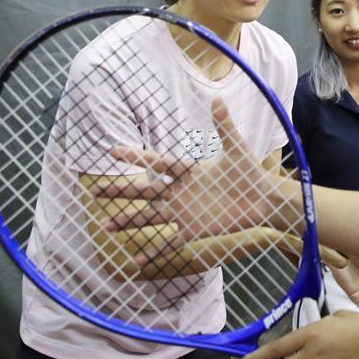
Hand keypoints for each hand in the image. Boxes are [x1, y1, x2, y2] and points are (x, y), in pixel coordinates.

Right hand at [90, 98, 299, 258]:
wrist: (262, 200)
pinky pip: (171, 241)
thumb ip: (224, 125)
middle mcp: (181, 191)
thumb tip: (217, 97)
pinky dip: (155, 251)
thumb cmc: (248, 173)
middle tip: (97, 190)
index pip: (158, 163)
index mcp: (188, 171)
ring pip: (151, 216)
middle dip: (122, 191)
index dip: (136, 157)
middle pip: (146, 191)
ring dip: (129, 221)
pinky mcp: (194, 229)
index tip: (113, 151)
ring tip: (105, 225)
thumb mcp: (235, 148)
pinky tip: (137, 261)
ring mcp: (185, 212)